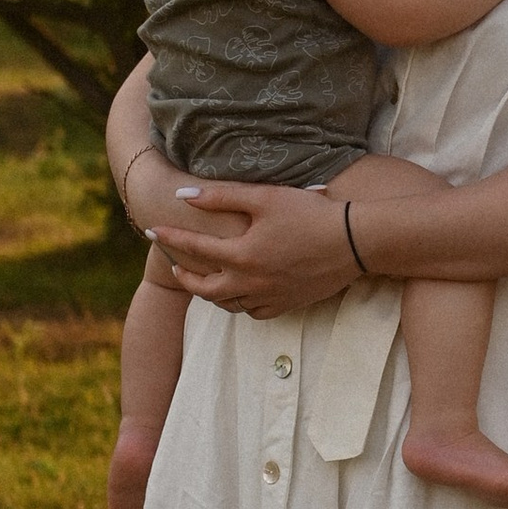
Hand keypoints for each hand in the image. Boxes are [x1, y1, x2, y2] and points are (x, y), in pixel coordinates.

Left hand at [149, 180, 353, 316]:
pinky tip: (239, 292)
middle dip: (184, 277)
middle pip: (204, 288)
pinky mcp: (288, 305)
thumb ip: (221, 197)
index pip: (193, 248)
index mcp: (242, 254)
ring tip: (204, 279)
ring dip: (210, 292)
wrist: (356, 242)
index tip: (152, 230)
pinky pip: (253, 312)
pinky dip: (240, 303)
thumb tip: (182, 196)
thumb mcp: (265, 197)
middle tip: (174, 265)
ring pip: (227, 304)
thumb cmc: (311, 212)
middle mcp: (251, 282)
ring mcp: (270, 297)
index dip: (169, 238)